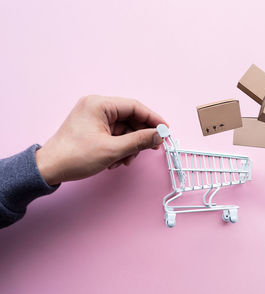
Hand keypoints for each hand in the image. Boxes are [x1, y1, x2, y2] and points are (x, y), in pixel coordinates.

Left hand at [35, 95, 166, 184]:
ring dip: (130, 145)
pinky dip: (120, 147)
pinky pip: (115, 134)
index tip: (165, 130)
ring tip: (125, 160)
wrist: (49, 169)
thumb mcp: (112, 150)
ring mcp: (94, 117)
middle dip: (141, 136)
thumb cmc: (74, 156)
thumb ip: (139, 140)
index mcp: (99, 104)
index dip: (153, 119)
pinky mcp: (93, 128)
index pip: (134, 107)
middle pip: (130, 118)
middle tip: (152, 147)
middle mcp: (96, 107)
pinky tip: (117, 160)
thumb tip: (158, 135)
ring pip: (124, 128)